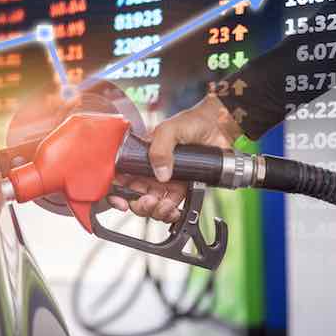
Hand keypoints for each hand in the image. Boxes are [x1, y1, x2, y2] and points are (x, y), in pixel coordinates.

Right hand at [108, 94, 242, 222]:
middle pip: (134, 197)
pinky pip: (170, 208)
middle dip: (139, 205)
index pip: (121, 177)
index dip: (117, 192)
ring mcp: (165, 182)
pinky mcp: (181, 189)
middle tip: (149, 200)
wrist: (218, 127)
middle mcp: (150, 171)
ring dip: (156, 211)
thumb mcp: (169, 129)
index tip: (122, 200)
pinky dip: (170, 214)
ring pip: (151, 206)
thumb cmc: (192, 122)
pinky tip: (175, 210)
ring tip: (165, 205)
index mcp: (140, 157)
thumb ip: (160, 148)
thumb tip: (160, 174)